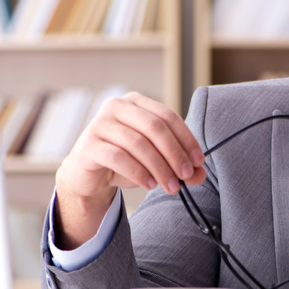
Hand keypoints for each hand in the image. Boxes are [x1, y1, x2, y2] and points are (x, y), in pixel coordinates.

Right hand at [53, 92, 205, 247]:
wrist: (88, 174)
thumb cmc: (124, 161)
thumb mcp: (154, 160)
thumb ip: (178, 164)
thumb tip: (200, 174)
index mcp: (136, 102)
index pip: (168, 116)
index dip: (186, 139)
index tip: (198, 161)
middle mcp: (116, 106)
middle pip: (154, 127)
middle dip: (174, 153)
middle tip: (186, 175)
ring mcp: (100, 124)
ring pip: (138, 143)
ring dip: (159, 167)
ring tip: (170, 186)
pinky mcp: (89, 145)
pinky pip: (119, 157)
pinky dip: (138, 172)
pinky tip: (149, 184)